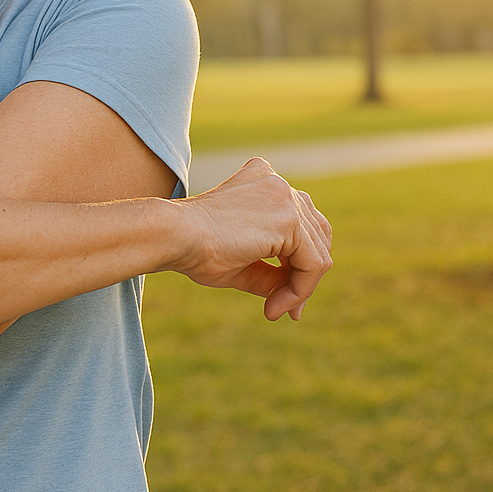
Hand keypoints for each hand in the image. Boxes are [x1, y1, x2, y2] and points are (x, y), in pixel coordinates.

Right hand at [174, 158, 332, 320]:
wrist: (175, 237)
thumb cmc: (194, 249)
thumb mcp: (242, 263)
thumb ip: (272, 272)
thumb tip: (298, 297)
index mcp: (263, 182)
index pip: (300, 225)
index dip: (296, 266)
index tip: (276, 301)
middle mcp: (278, 183)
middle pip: (316, 236)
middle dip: (303, 277)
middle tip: (282, 308)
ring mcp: (286, 196)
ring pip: (317, 253)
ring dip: (300, 288)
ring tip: (276, 309)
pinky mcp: (289, 217)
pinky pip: (313, 264)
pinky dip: (300, 291)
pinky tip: (274, 307)